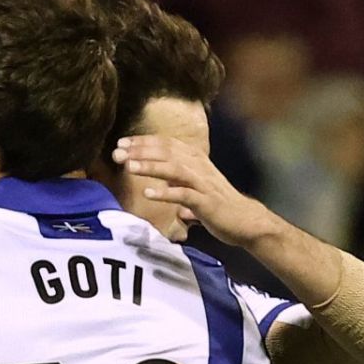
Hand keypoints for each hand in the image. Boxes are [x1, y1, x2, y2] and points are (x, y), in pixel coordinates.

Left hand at [113, 135, 276, 247]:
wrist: (245, 221)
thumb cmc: (219, 206)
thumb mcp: (195, 190)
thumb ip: (179, 186)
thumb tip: (162, 189)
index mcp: (196, 160)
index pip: (167, 144)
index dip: (144, 141)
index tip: (122, 143)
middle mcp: (199, 166)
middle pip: (167, 152)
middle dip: (141, 150)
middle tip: (117, 152)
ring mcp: (203, 183)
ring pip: (174, 169)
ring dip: (150, 166)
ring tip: (129, 166)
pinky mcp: (206, 201)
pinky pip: (184, 195)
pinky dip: (166, 193)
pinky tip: (148, 193)